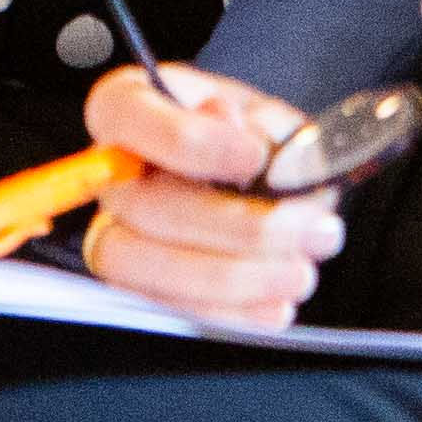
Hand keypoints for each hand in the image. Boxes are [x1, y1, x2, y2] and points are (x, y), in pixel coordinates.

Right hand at [73, 64, 345, 329]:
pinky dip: (229, 313)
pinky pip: (170, 307)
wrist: (259, 177)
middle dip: (236, 227)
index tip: (255, 156)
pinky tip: (276, 304)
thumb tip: (240, 136)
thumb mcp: (260, 114)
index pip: (124, 117)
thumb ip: (254, 125)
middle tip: (310, 230)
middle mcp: (111, 172)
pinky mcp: (142, 285)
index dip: (190, 143)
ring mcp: (118, 232)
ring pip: (145, 266)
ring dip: (234, 278)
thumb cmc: (250, 137)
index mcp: (126, 107)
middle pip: (144, 206)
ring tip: (301, 272)